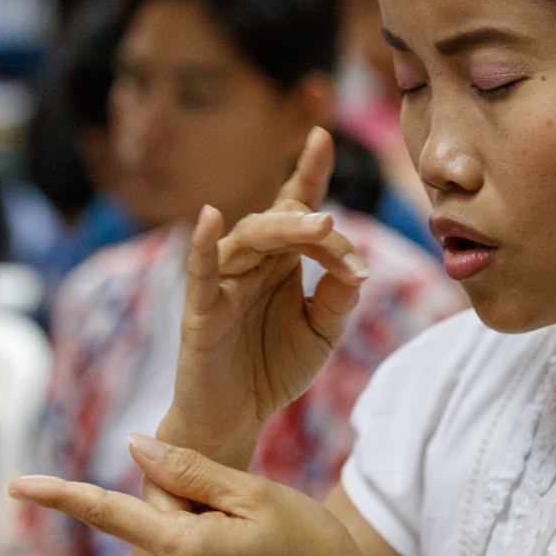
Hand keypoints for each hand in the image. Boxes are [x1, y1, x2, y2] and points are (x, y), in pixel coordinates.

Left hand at [10, 435, 391, 555]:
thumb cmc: (309, 545)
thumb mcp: (256, 494)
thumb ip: (192, 471)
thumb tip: (136, 448)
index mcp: (185, 548)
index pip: (109, 514)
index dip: (61, 495)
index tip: (16, 485)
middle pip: (159, 509)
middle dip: (192, 492)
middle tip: (248, 504)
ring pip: (174, 532)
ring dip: (204, 519)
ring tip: (257, 534)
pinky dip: (210, 544)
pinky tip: (252, 555)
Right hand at [159, 127, 368, 466]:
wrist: (238, 419)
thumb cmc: (275, 367)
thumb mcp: (323, 331)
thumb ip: (338, 297)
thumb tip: (356, 268)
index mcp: (282, 260)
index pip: (296, 207)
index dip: (307, 170)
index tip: (320, 135)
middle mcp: (252, 261)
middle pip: (281, 221)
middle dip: (312, 222)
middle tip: (335, 226)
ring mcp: (224, 281)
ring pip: (249, 237)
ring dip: (284, 229)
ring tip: (318, 225)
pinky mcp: (200, 309)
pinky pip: (199, 270)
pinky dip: (201, 242)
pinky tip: (208, 216)